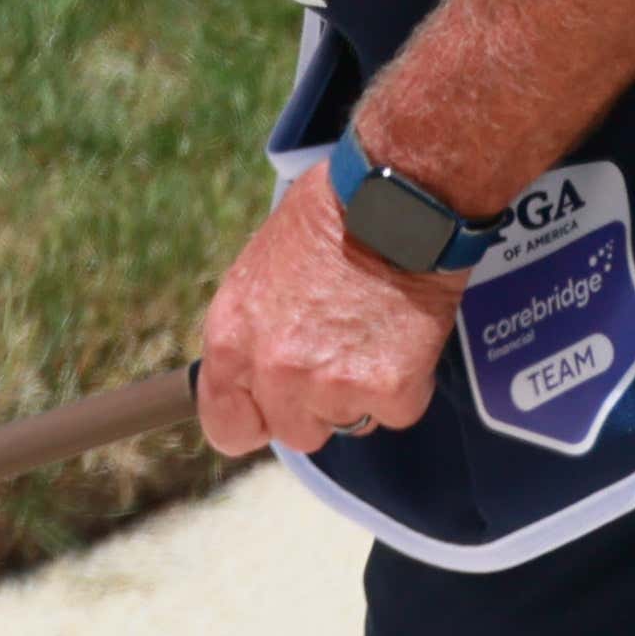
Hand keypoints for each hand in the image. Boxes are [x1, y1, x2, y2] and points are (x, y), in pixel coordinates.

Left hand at [195, 161, 469, 458]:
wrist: (394, 203)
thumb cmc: (327, 219)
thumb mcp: (257, 272)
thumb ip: (253, 333)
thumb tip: (255, 370)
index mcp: (231, 341)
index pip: (227, 427)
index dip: (254, 419)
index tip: (272, 409)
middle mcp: (275, 371)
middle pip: (295, 432)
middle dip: (317, 404)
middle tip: (340, 353)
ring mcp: (332, 386)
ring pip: (349, 423)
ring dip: (363, 392)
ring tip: (373, 333)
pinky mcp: (389, 389)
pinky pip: (397, 412)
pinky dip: (407, 383)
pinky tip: (404, 336)